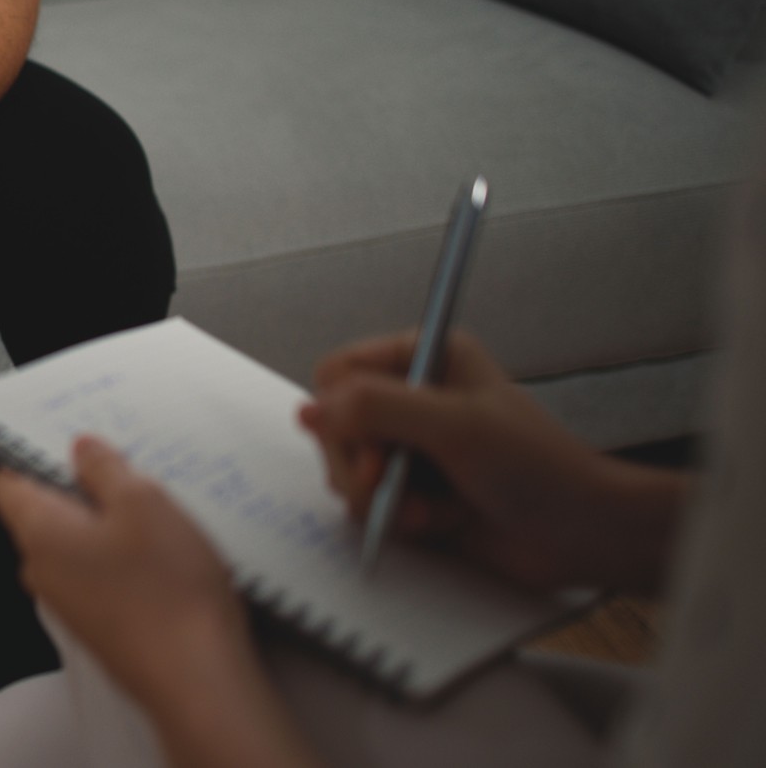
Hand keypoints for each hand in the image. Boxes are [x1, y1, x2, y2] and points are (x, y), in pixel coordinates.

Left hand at [0, 438, 251, 706]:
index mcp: (38, 534)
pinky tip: (162, 551)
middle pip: (43, 511)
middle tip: (126, 466)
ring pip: (76, 543)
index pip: (6, 482)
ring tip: (154, 507)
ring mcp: (69, 603)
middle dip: (80, 485)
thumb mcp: (142, 503)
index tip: (67, 438)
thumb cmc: (166, 590)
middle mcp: (42, 570)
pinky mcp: (100, 625)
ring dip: (107, 521)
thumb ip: (104, 468)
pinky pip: (99, 574)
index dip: (31, 454)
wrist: (197, 679)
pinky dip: (122, 555)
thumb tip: (80, 449)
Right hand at [301, 331, 685, 592]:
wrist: (582, 534)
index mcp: (424, 358)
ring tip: (425, 509)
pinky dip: (396, 519)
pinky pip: (369, 505)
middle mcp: (412, 398)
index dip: (342, 413)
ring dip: (381, 498)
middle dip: (361, 465)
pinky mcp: (413, 490)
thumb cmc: (541, 469)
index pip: (338, 373)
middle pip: (335, 427)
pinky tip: (435, 522)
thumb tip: (310, 411)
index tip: (371, 445)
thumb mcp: (455, 425)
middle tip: (388, 482)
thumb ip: (377, 409)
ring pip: (346, 471)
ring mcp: (412, 447)